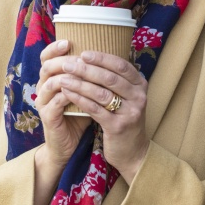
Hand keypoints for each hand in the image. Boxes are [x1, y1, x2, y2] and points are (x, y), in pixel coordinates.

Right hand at [35, 40, 91, 169]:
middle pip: (47, 66)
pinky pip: (56, 102)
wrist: (69, 144)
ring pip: (51, 82)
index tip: (69, 41)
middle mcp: (43, 87)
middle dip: (66, 60)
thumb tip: (109, 55)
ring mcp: (43, 102)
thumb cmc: (79, 114)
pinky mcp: (48, 117)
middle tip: (81, 58)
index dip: (54, 48)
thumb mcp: (84, 91)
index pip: (46, 57)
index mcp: (50, 78)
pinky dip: (70, 95)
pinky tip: (82, 93)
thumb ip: (89, 75)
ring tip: (84, 73)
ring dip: (69, 76)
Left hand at [59, 51, 149, 183]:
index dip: (101, 58)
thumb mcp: (126, 97)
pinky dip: (79, 99)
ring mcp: (130, 112)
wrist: (132, 151)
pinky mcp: (118, 126)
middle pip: (110, 78)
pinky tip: (67, 93)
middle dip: (87, 69)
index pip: (121, 65)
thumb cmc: (123, 118)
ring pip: (101, 93)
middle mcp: (139, 96)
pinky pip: (95, 109)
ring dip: (79, 83)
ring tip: (63, 78)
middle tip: (68, 63)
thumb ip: (116, 79)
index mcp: (140, 85)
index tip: (83, 53)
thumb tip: (92, 58)